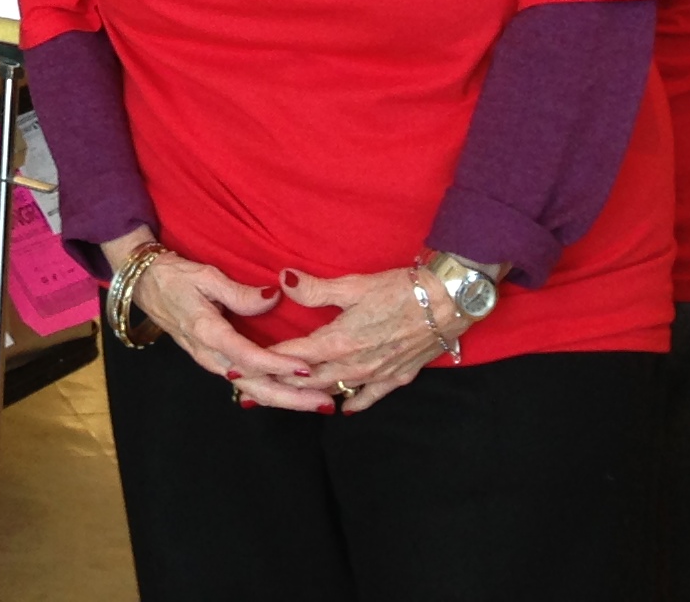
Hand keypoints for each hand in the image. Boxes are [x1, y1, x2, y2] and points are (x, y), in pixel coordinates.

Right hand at [100, 232, 317, 408]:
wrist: (145, 285)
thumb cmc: (175, 277)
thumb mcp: (205, 276)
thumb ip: (239, 292)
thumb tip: (273, 299)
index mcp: (207, 333)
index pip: (249, 358)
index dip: (279, 366)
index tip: (307, 370)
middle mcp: (210, 356)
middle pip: (255, 387)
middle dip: (292, 398)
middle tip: (325, 403)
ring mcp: (211, 362)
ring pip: (252, 390)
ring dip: (286, 399)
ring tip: (318, 402)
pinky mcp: (214, 362)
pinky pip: (246, 384)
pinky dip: (271, 392)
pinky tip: (291, 394)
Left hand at [263, 265, 454, 412]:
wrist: (447, 303)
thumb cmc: (400, 289)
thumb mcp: (354, 285)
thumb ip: (316, 289)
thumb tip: (284, 280)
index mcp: (339, 341)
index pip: (293, 356)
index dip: (267, 362)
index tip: (242, 368)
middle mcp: (354, 365)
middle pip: (309, 380)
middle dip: (281, 384)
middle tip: (254, 390)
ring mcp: (376, 375)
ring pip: (335, 391)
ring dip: (310, 395)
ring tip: (286, 398)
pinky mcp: (397, 377)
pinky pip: (370, 397)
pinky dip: (353, 403)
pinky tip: (342, 408)